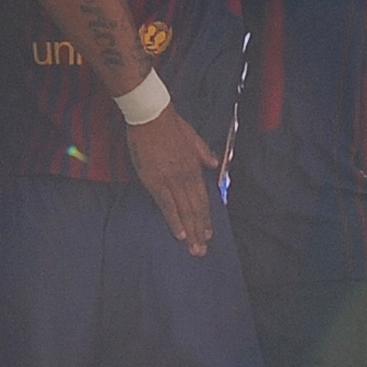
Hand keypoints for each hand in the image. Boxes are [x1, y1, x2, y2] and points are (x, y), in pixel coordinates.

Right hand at [123, 105, 220, 255]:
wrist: (152, 116)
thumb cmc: (170, 124)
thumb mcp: (193, 137)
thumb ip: (204, 153)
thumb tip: (215, 164)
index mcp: (194, 168)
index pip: (203, 199)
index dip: (205, 218)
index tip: (208, 233)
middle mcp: (185, 177)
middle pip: (195, 209)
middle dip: (199, 230)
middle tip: (201, 250)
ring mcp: (171, 180)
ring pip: (184, 211)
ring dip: (190, 231)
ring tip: (194, 248)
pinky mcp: (155, 181)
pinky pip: (166, 205)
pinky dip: (174, 220)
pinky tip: (179, 234)